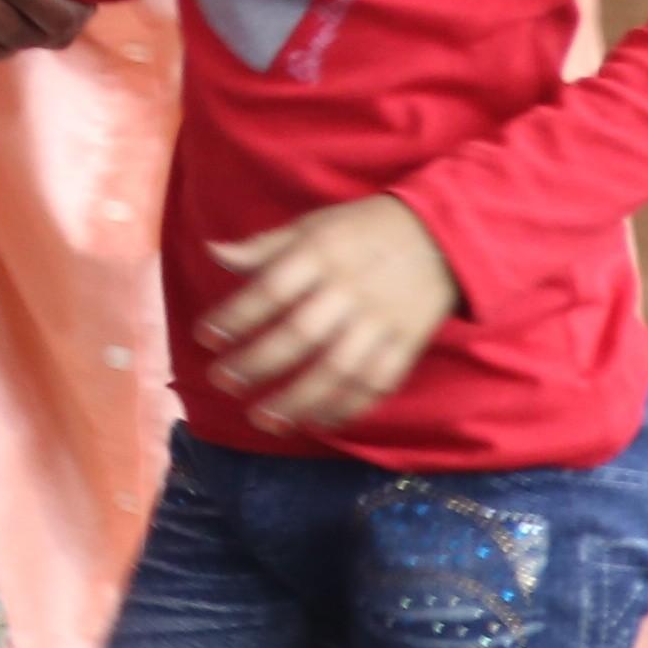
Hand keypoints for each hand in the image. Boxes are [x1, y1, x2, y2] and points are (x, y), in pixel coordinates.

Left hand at [204, 199, 462, 433]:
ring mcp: (382, 321)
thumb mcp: (313, 225)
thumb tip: (213, 252)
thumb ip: (265, 246)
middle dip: (258, 362)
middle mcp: (350, 290)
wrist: (442, 236)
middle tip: (222, 382)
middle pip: (300, 334)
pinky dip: (348, 408)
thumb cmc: (363, 230)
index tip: (205, 338)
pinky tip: (318, 423)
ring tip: (263, 419)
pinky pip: (377, 384)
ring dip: (299, 399)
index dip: (236, 315)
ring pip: (338, 369)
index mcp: (321, 253)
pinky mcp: (407, 345)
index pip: (272, 289)